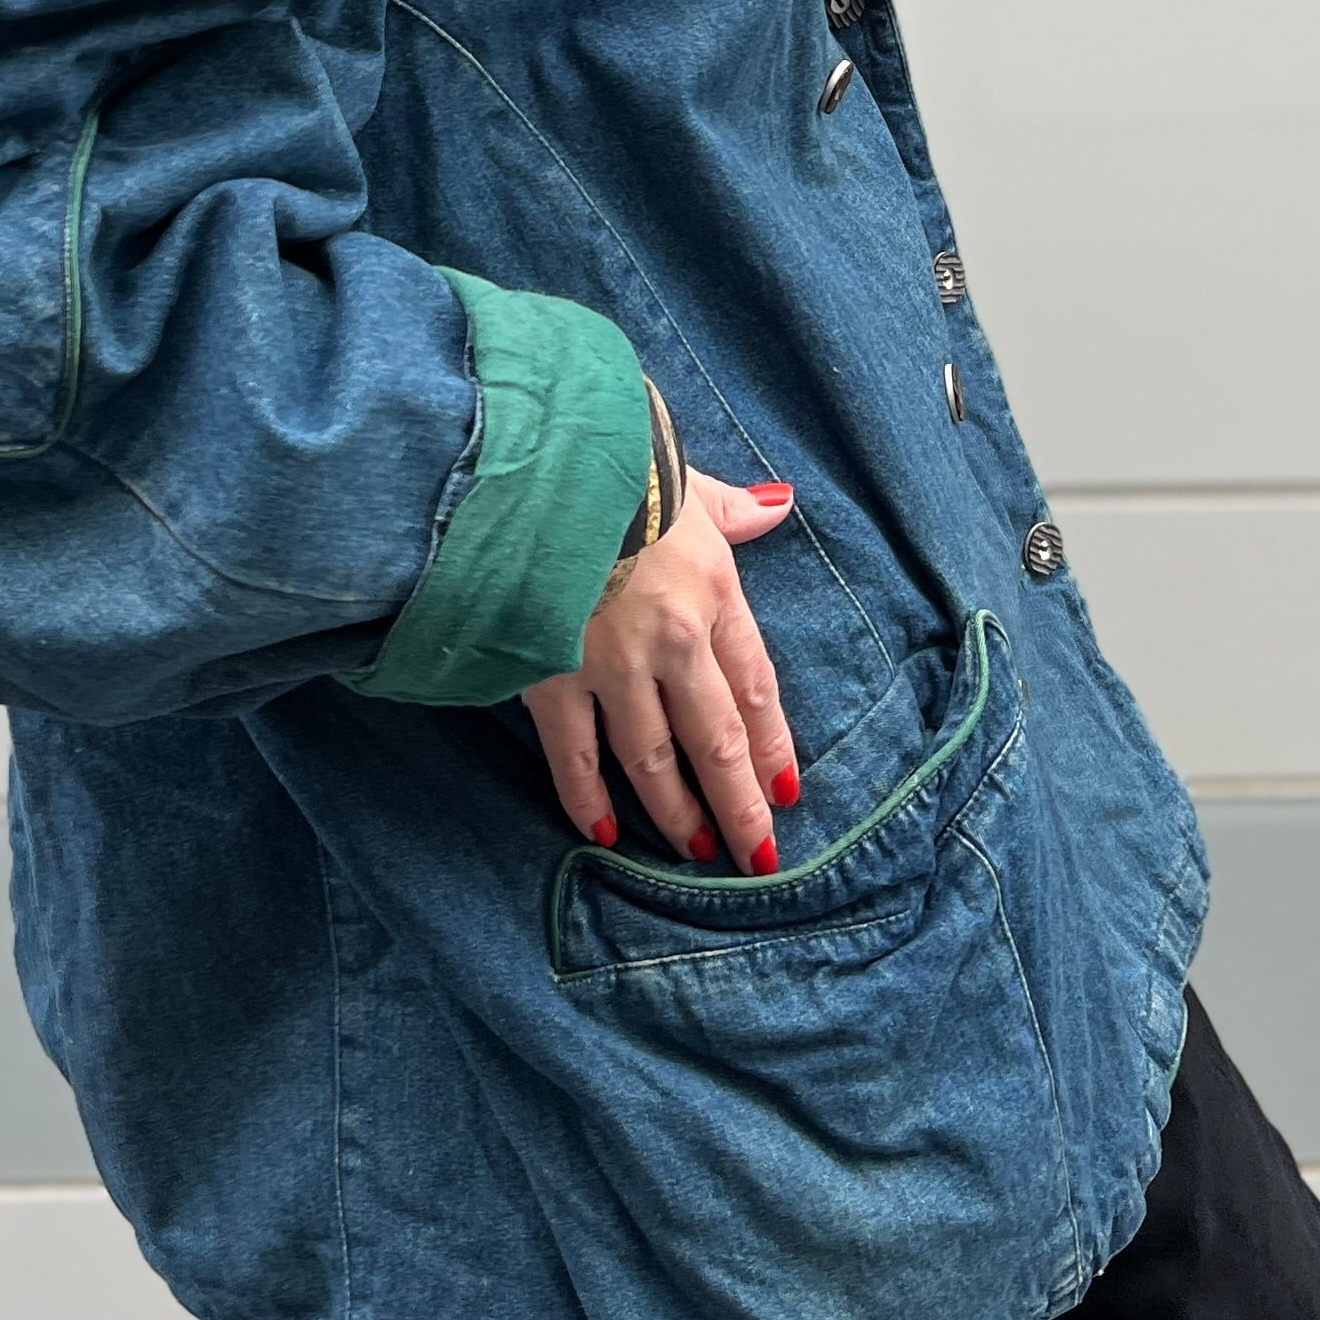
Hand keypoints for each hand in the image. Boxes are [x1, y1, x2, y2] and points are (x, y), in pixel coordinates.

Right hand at [522, 422, 799, 870]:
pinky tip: (604, 833)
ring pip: (653, 758)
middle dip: (741, 804)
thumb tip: (777, 505)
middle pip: (718, 739)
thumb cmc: (613, 461)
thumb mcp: (686, 480)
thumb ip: (732, 508)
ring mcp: (611, 663)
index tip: (787, 791)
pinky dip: (587, 797)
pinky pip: (573, 753)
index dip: (774, 744)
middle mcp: (674, 638)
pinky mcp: (551, 675)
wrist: (532, 464)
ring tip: (699, 853)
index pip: (756, 685)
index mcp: (713, 589)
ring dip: (678, 813)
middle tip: (760, 857)